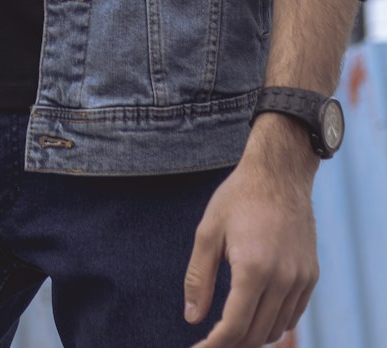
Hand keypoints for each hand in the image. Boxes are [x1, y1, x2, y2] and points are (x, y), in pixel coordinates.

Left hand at [184, 119, 318, 346]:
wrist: (279, 174)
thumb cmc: (238, 198)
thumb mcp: (208, 232)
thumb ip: (198, 278)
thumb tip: (192, 317)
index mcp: (252, 268)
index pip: (235, 326)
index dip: (215, 344)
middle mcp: (282, 278)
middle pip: (257, 333)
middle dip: (232, 343)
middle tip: (212, 341)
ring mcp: (301, 278)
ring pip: (277, 329)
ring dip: (254, 336)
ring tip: (231, 330)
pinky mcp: (311, 275)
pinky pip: (294, 315)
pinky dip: (275, 324)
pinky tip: (256, 316)